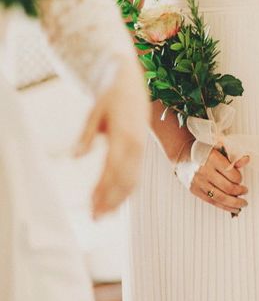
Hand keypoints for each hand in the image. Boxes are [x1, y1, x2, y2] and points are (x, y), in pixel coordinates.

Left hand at [75, 56, 149, 218]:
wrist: (130, 82)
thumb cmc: (110, 97)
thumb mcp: (94, 113)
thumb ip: (85, 136)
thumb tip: (74, 157)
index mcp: (123, 135)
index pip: (112, 170)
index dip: (102, 190)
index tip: (91, 206)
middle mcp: (136, 144)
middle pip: (125, 179)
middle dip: (111, 201)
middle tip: (95, 218)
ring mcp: (141, 147)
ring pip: (133, 179)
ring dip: (119, 198)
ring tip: (105, 214)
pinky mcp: (141, 148)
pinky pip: (136, 172)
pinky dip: (127, 188)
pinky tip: (117, 198)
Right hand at [188, 147, 248, 214]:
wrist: (182, 156)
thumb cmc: (204, 154)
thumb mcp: (219, 151)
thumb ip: (233, 159)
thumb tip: (247, 160)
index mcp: (213, 159)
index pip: (232, 174)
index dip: (240, 179)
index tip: (241, 179)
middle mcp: (205, 171)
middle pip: (227, 187)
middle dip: (240, 192)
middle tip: (245, 191)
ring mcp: (199, 182)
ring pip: (220, 197)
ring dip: (234, 203)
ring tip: (242, 204)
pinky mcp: (195, 191)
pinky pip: (212, 201)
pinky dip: (224, 207)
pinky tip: (233, 208)